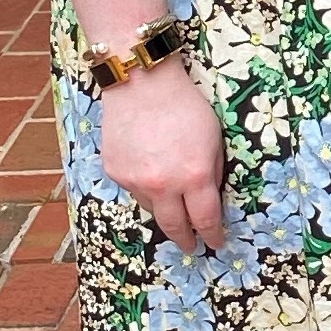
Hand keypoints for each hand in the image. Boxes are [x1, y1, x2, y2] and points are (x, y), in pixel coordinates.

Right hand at [98, 53, 227, 252]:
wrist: (142, 83)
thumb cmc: (185, 106)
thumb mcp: (213, 139)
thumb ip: (212, 173)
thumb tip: (210, 198)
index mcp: (194, 176)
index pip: (205, 219)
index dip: (212, 235)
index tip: (216, 243)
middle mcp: (163, 185)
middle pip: (175, 226)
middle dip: (186, 240)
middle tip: (192, 247)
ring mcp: (135, 180)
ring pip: (152, 207)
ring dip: (163, 208)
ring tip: (171, 202)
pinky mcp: (115, 172)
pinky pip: (133, 189)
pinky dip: (144, 186)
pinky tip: (149, 170)